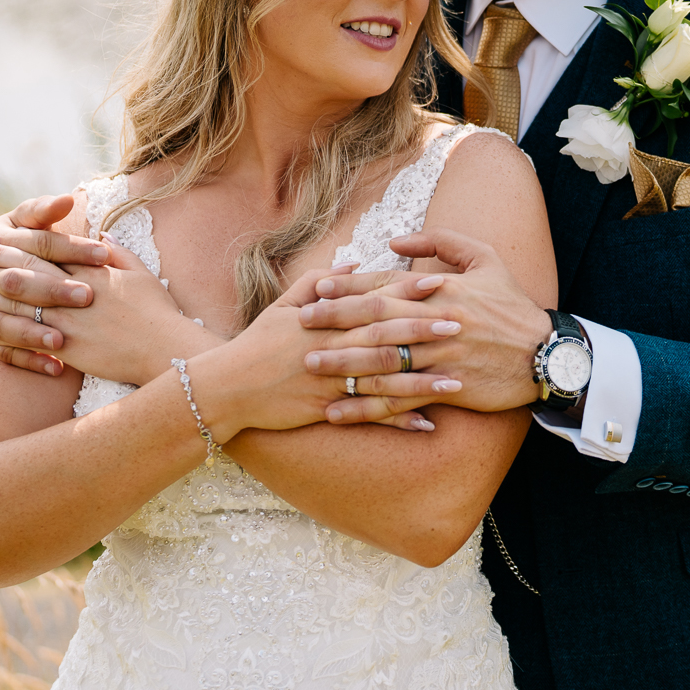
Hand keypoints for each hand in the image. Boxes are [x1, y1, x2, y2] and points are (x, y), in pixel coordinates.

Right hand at [0, 194, 108, 375]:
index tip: (104, 255)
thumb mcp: (33, 221)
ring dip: (33, 333)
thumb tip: (66, 199)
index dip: (70, 248)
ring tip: (63, 342)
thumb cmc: (29, 241)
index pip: (37, 244)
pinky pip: (2, 350)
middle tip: (88, 297)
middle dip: (52, 290)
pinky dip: (28, 360)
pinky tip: (57, 368)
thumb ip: (46, 211)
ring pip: (4, 321)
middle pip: (18, 282)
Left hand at [0, 236, 213, 384]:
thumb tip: (100, 236)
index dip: (20, 241)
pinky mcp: (68, 347)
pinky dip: (2, 327)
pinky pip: (27, 335)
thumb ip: (118, 253)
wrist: (166, 349)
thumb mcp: (142, 274)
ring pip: (20, 301)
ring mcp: (69, 319)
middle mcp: (76, 291)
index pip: (48, 249)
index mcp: (92, 270)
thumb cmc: (159, 312)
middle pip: (27, 269)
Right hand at [206, 269, 466, 433]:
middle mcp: (330, 347)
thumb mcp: (283, 304)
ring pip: (382, 378)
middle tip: (462, 324)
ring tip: (457, 379)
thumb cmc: (258, 342)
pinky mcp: (326, 408)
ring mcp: (330, 380)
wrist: (227, 386)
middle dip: (424, 330)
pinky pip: (368, 415)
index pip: (373, 300)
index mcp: (324, 318)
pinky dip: (396, 420)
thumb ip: (319, 282)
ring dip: (421, 380)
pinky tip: (426, 424)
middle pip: (384, 337)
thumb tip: (354, 265)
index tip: (438, 283)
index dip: (406, 292)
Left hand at [298, 229, 551, 419]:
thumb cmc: (513, 305)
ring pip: (383, 361)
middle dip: (335, 322)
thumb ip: (441, 242)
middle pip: (376, 321)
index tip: (317, 287)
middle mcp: (437, 323)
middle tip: (301, 325)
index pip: (386, 285)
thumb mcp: (486, 258)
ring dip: (343, 365)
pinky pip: (397, 399)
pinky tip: (338, 412)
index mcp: (442, 290)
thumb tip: (395, 241)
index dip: (349, 286)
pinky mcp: (445, 388)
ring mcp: (440, 358)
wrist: (545, 354)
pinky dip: (365, 407)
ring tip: (310, 367)